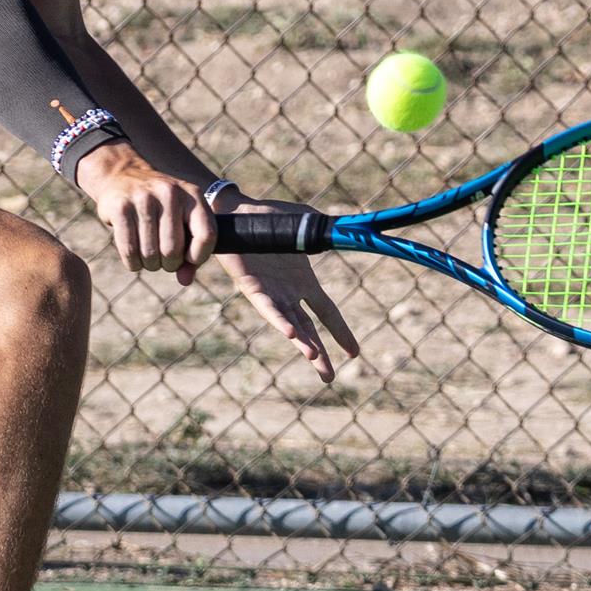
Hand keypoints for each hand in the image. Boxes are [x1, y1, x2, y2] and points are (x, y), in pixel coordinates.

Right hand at [74, 143, 215, 276]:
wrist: (122, 175)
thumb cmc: (159, 206)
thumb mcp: (180, 219)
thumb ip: (189, 251)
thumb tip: (185, 281)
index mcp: (192, 195)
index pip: (207, 235)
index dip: (199, 256)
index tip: (188, 259)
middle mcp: (169, 193)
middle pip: (173, 250)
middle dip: (168, 264)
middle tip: (163, 260)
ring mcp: (144, 199)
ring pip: (150, 254)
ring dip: (149, 265)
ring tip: (148, 257)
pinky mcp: (121, 207)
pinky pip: (129, 251)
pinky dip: (133, 263)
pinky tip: (134, 259)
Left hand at [217, 196, 360, 380]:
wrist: (236, 213)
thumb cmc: (267, 218)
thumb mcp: (305, 224)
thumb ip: (325, 230)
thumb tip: (350, 229)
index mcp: (304, 282)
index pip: (327, 313)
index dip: (341, 333)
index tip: (354, 353)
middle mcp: (289, 293)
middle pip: (309, 331)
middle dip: (319, 355)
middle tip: (328, 378)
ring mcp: (271, 292)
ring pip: (291, 324)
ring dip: (302, 342)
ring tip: (315, 358)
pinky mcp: (252, 287)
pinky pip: (268, 308)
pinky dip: (280, 320)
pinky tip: (290, 334)